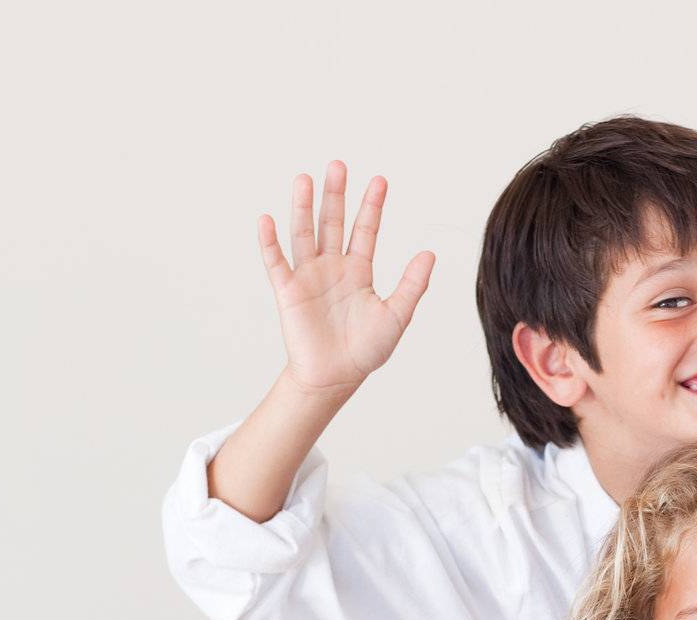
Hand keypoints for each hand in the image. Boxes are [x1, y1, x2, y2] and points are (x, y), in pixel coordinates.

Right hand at [258, 161, 435, 397]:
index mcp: (358, 271)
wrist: (336, 377)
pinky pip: (276, 262)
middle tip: (337, 164)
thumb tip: (429, 254)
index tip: (379, 180)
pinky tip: (267, 219)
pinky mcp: (288, 291)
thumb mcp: (397, 316)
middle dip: (335, 194)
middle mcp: (332, 267)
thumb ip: (412, 285)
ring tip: (304, 178)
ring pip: (304, 233)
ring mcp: (308, 276)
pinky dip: (270, 242)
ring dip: (303, 207)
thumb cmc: (366, 350)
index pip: (365, 230)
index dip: (372, 206)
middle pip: (333, 222)